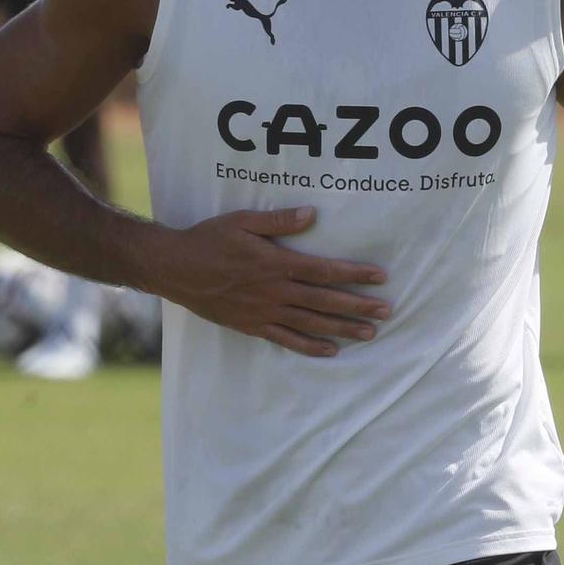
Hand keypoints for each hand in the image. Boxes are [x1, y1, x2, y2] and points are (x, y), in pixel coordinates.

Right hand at [155, 206, 391, 357]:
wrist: (176, 269)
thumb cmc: (209, 240)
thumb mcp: (243, 221)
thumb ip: (279, 220)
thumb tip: (312, 214)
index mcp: (276, 263)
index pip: (324, 270)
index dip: (354, 274)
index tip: (380, 278)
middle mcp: (275, 291)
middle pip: (325, 300)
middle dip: (358, 306)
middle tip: (387, 312)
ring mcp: (264, 312)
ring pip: (311, 323)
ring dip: (342, 328)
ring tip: (369, 333)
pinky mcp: (252, 326)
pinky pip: (286, 340)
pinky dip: (310, 346)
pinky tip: (330, 350)